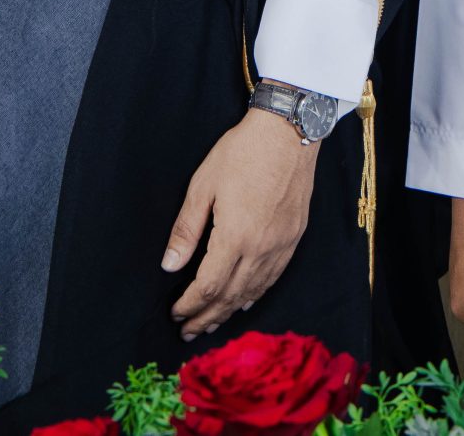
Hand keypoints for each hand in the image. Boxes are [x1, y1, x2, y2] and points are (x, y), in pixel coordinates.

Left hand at [164, 108, 320, 339]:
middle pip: (229, 296)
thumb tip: (169, 265)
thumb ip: (186, 229)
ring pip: (253, 291)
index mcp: (235, 237)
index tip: (175, 313)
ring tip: (212, 323)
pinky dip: (256, 294)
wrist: (288, 133)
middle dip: (206, 317)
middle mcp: (260, 248)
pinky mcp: (294, 237)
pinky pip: (273, 277)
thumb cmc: (242, 153)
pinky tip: (245, 301)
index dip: (189, 304)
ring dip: (229, 311)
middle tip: (188, 332)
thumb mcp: (203, 186)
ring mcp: (281, 245)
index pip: (207, 286)